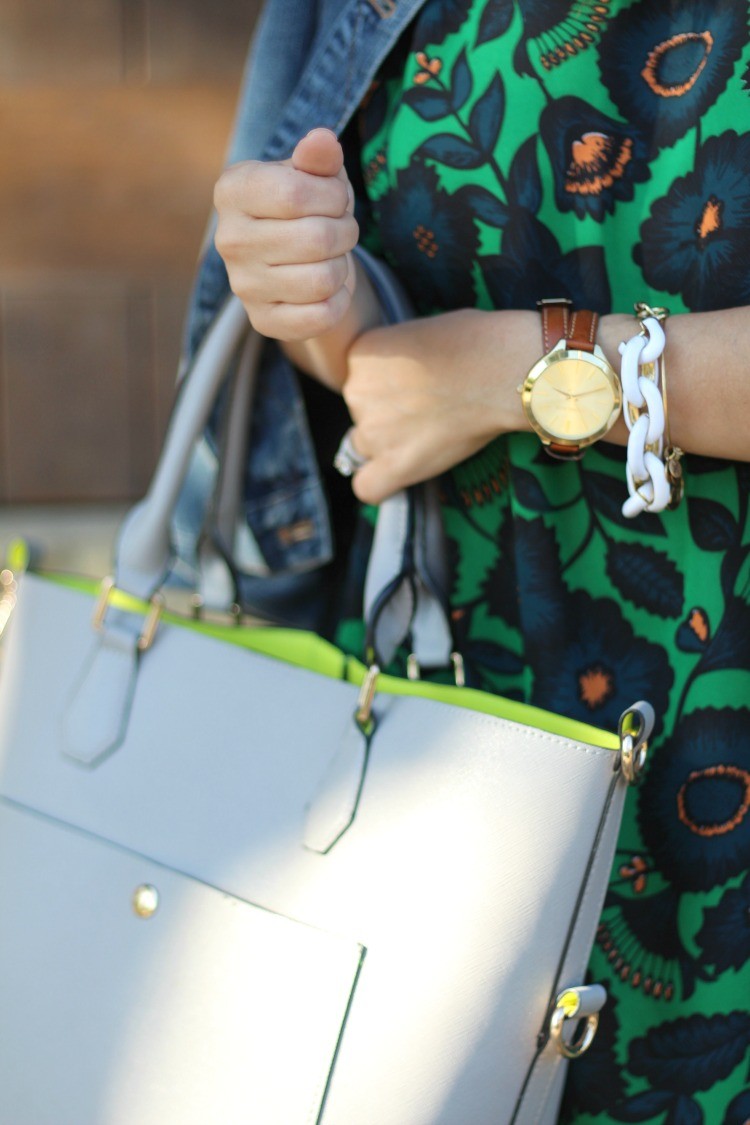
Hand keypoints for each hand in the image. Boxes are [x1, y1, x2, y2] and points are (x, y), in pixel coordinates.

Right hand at [213, 129, 358, 340]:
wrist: (291, 258)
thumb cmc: (305, 206)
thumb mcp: (313, 174)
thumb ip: (319, 157)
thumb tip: (323, 141)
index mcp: (233, 191)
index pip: (297, 194)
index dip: (334, 196)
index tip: (336, 198)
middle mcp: (228, 239)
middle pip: (316, 240)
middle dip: (346, 232)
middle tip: (342, 229)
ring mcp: (243, 285)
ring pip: (322, 280)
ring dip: (342, 266)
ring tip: (333, 256)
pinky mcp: (263, 321)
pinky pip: (321, 316)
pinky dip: (339, 300)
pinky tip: (329, 287)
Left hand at [343, 309, 536, 503]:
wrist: (502, 370)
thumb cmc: (476, 343)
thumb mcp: (421, 332)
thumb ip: (398, 358)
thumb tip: (401, 375)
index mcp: (361, 355)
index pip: (358, 381)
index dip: (387, 386)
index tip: (414, 386)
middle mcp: (356, 392)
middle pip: (361, 415)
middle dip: (388, 415)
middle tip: (427, 409)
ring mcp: (373, 431)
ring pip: (365, 449)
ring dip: (390, 444)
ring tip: (431, 432)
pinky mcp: (394, 463)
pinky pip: (368, 487)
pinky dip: (381, 484)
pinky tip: (401, 472)